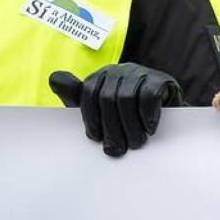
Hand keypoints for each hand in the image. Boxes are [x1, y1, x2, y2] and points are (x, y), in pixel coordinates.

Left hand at [49, 63, 182, 156]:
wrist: (166, 117)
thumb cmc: (127, 116)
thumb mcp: (99, 109)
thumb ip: (76, 97)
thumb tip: (53, 78)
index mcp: (102, 76)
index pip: (89, 92)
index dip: (91, 117)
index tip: (96, 138)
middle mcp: (120, 70)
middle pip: (108, 98)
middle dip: (112, 128)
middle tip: (117, 149)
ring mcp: (141, 72)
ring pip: (127, 98)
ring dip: (130, 126)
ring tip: (136, 143)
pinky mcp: (160, 79)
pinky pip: (149, 96)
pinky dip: (147, 115)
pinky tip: (149, 129)